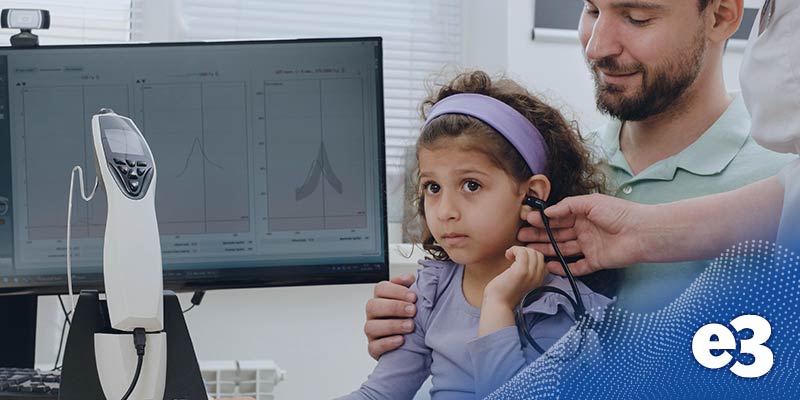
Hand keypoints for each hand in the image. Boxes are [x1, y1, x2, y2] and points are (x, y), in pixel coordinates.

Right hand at [364, 274, 416, 359]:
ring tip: (410, 326)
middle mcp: (374, 313)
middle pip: (373, 306)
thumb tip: (408, 279)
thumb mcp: (412, 298)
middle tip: (413, 310)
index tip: (413, 296)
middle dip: (394, 307)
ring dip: (392, 325)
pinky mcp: (374, 348)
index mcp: (381, 298)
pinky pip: (374, 346)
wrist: (417, 341)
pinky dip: (387, 343)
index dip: (396, 290)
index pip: (381, 288)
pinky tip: (401, 340)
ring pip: (371, 327)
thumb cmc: (412, 316)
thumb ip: (410, 285)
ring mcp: (372, 331)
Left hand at [478, 246, 546, 336]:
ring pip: (531, 252)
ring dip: (518, 250)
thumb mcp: (519, 284)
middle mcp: (537, 278)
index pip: (542, 261)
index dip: (530, 257)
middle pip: (538, 255)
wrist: (498, 305)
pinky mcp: (521, 271)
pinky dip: (514, 250)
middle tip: (513, 257)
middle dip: (525, 251)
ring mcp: (530, 274)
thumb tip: (519, 260)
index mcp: (538, 281)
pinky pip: (522, 252)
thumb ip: (525, 274)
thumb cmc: (504, 295)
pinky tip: (507, 255)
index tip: (518, 260)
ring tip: (509, 256)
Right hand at [522, 193, 648, 275]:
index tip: (527, 220)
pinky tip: (549, 266)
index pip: (558, 217)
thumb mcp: (590, 203)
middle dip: (539, 235)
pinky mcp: (595, 262)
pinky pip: (576, 267)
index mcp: (583, 215)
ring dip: (546, 250)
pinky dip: (563, 268)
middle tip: (521, 237)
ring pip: (563, 249)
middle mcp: (584, 230)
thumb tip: (548, 212)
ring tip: (529, 251)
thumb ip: (567, 206)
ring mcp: (589, 247)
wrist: (641, 232)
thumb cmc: (619, 213)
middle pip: (557, 234)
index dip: (543, 219)